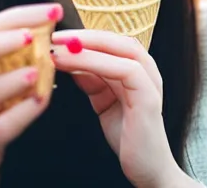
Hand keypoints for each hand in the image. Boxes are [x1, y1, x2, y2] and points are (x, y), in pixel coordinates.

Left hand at [51, 28, 178, 187]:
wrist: (148, 170)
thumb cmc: (128, 136)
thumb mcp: (103, 101)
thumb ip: (92, 79)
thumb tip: (70, 58)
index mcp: (136, 68)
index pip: (109, 41)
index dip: (84, 36)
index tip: (57, 37)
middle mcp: (147, 69)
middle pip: (115, 39)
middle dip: (84, 36)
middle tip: (56, 37)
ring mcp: (150, 80)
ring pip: (119, 49)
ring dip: (88, 47)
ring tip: (61, 49)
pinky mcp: (149, 96)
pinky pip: (125, 70)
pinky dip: (98, 63)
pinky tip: (76, 65)